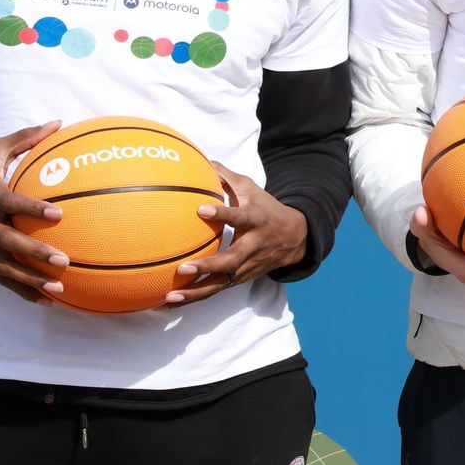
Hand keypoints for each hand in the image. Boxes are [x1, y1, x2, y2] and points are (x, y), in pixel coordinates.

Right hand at [0, 121, 65, 302]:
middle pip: (6, 240)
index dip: (31, 208)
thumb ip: (24, 138)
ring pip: (3, 265)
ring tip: (59, 286)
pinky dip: (21, 289)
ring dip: (30, 279)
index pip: (9, 202)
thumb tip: (58, 122)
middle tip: (63, 260)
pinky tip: (47, 298)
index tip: (57, 214)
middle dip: (34, 252)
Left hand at [166, 161, 309, 304]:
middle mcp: (252, 247)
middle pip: (232, 260)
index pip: (240, 217)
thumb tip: (204, 161)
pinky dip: (193, 298)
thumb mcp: (252, 190)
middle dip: (208, 266)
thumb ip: (227, 178)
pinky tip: (169, 303)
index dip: (223, 214)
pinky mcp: (239, 280)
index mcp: (256, 221)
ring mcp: (246, 267)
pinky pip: (215, 291)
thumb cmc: (267, 210)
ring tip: (170, 297)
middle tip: (183, 268)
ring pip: (221, 283)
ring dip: (196, 292)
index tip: (201, 210)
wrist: (296, 239)